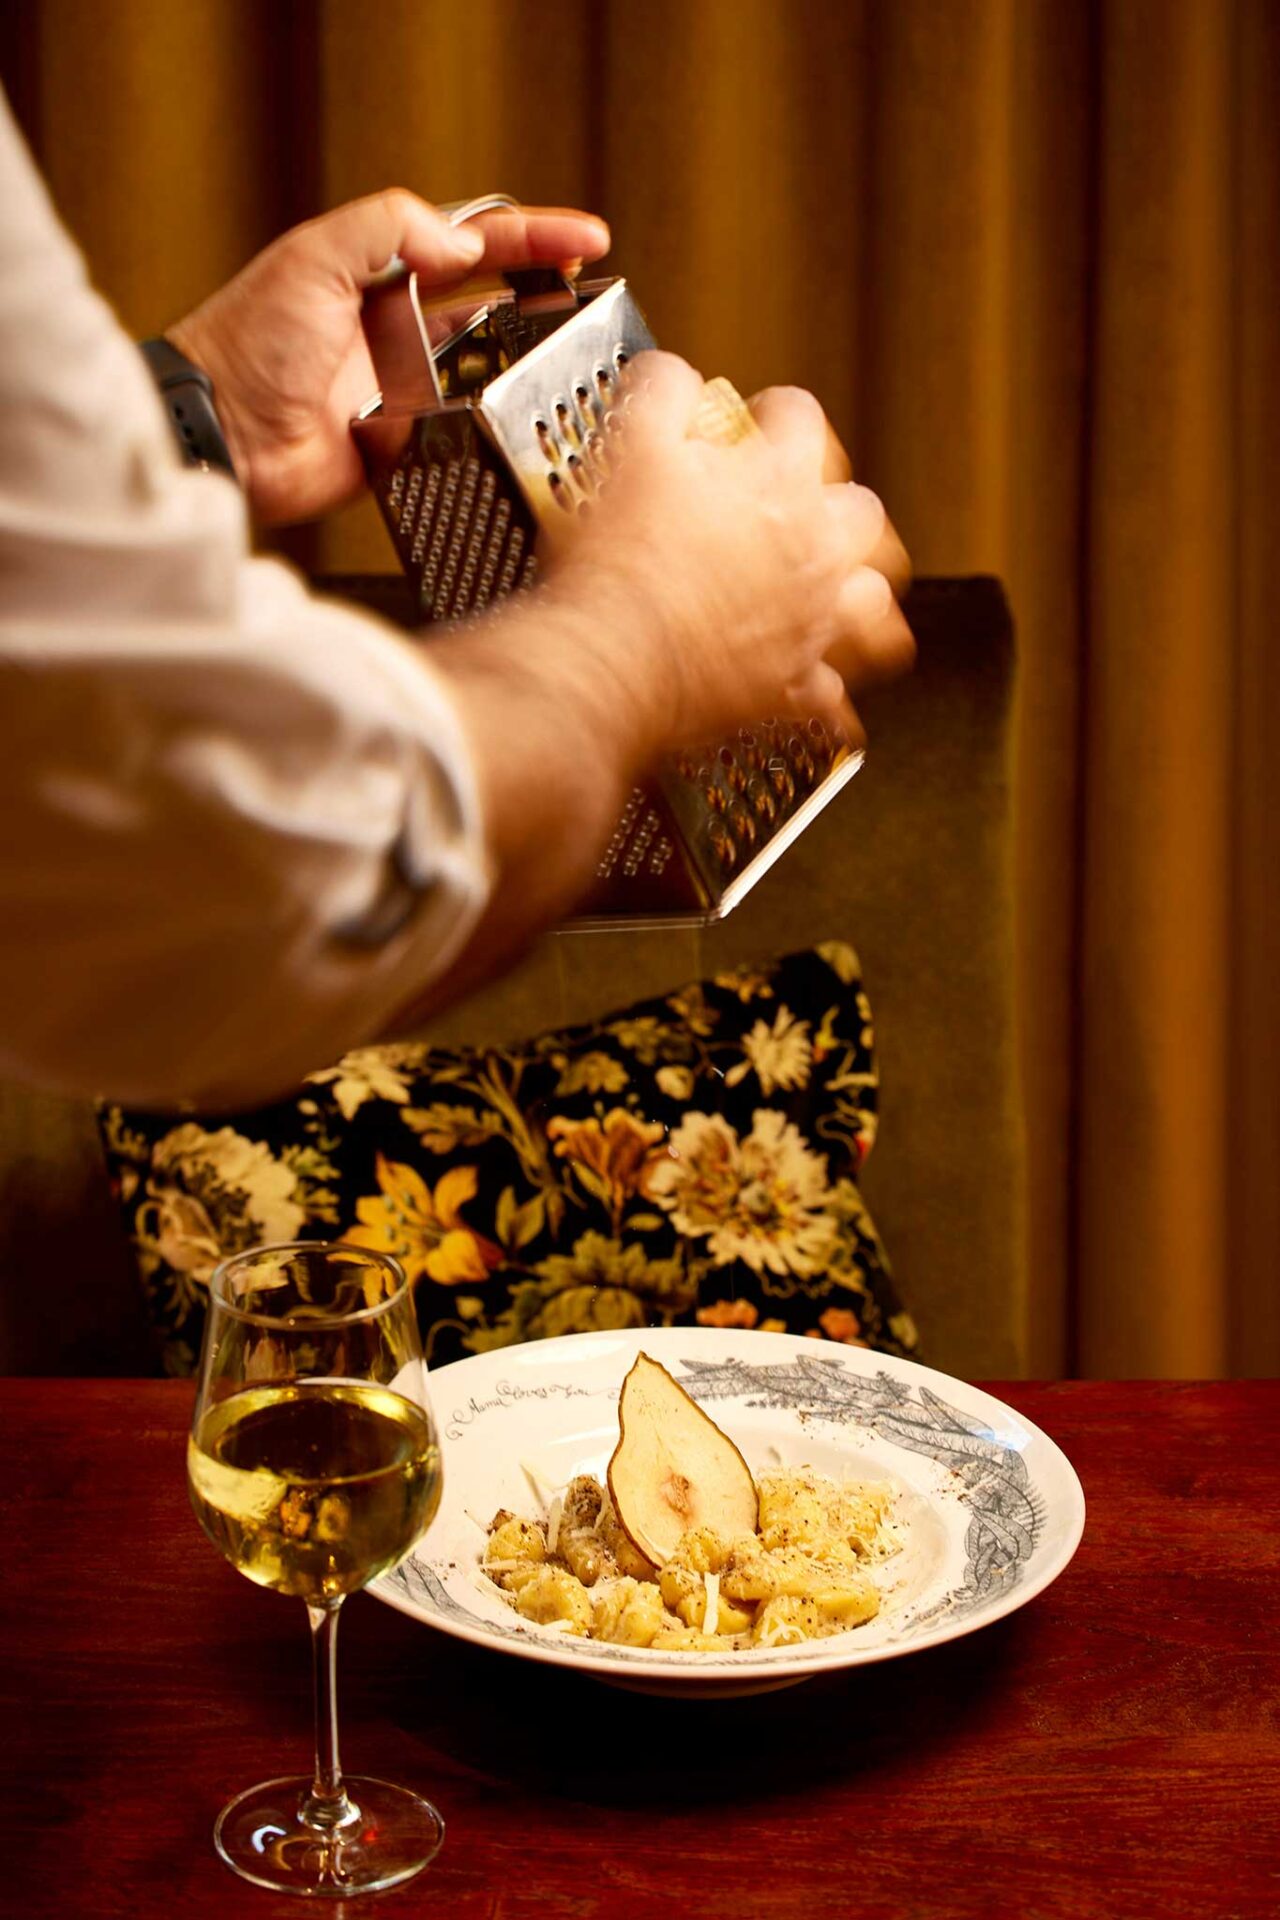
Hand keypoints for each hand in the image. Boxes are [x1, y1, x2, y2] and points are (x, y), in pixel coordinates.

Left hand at [167, 191, 609, 524]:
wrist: (221, 434)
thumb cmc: (246, 343)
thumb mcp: (314, 256)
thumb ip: (389, 228)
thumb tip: (462, 242)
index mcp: (379, 272)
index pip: (474, 243)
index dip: (535, 238)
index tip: (588, 241)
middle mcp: (398, 327)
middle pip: (494, 303)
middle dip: (549, 296)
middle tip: (598, 297)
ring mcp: (405, 387)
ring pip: (489, 369)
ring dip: (530, 363)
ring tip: (577, 357)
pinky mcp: (405, 444)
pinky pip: (464, 432)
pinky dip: (494, 425)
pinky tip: (525, 419)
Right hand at [536, 354, 913, 755]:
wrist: (610, 659)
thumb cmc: (618, 560)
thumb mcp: (627, 444)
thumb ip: (659, 392)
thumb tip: (674, 374)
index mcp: (778, 480)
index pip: (800, 415)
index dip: (771, 412)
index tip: (749, 424)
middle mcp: (812, 549)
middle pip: (859, 509)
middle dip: (831, 502)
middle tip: (792, 507)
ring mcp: (811, 621)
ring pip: (871, 598)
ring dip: (851, 589)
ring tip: (822, 590)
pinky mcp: (793, 688)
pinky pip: (830, 692)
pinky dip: (818, 683)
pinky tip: (798, 678)